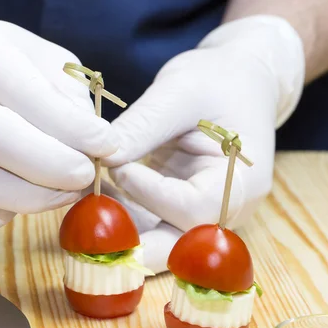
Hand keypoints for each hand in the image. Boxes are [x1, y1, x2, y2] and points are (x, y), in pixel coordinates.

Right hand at [0, 0, 113, 228]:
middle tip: (86, 177)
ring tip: (65, 191)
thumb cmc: (9, 64)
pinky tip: (23, 198)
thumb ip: (72, 100)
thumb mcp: (47, 60)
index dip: (74, 130)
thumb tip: (100, 150)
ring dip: (32, 198)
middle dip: (51, 168)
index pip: (29, 97)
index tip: (108, 145)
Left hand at [102, 16, 304, 273]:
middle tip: (88, 226)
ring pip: (157, 243)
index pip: (191, 208)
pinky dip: (122, 217)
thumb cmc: (217, 80)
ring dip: (120, 231)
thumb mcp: (180, 92)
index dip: (149, 193)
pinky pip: (149, 225)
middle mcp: (224, 211)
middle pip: (177, 247)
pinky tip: (98, 195)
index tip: (117, 166)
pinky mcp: (179, 211)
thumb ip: (143, 125)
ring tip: (87, 200)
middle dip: (130, 242)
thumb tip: (102, 157)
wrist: (238, 82)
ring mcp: (202, 216)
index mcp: (240, 182)